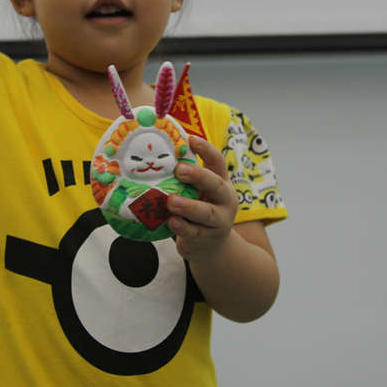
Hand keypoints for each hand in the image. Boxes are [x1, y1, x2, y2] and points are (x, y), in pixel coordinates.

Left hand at [167, 135, 238, 260]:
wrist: (211, 247)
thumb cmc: (199, 209)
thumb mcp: (199, 192)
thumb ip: (187, 177)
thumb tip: (161, 154)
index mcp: (221, 182)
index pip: (217, 161)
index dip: (205, 149)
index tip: (190, 139)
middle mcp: (224, 199)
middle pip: (215, 184)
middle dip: (198, 176)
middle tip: (179, 169)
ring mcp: (219, 220)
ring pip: (206, 212)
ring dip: (188, 205)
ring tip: (171, 201)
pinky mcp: (208, 238)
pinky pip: (195, 232)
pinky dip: (183, 227)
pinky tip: (171, 222)